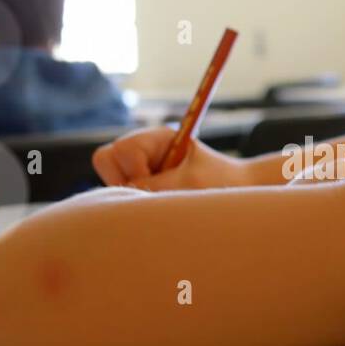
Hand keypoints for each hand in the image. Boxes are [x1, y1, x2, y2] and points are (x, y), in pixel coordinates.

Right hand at [92, 127, 248, 190]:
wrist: (239, 192)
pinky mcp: (141, 186)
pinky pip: (120, 195)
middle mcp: (145, 150)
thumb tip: (124, 194)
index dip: (135, 169)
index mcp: (159, 139)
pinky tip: (158, 206)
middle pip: (104, 159)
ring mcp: (140, 168)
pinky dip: (135, 204)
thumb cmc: (220, 183)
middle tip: (148, 193)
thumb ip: (156, 187)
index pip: (122, 149)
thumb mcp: (190, 184)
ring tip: (159, 201)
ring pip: (110, 179)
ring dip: (129, 194)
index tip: (158, 182)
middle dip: (120, 179)